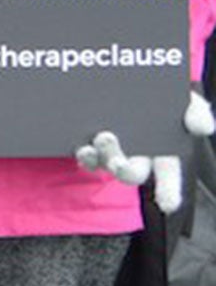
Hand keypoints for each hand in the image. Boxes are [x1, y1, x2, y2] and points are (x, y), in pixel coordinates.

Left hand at [81, 92, 215, 214]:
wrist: (129, 81)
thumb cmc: (164, 96)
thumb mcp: (184, 101)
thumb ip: (196, 113)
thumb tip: (204, 128)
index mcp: (164, 154)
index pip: (169, 179)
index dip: (169, 192)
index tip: (168, 204)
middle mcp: (137, 157)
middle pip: (131, 173)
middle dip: (126, 170)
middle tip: (120, 160)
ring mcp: (112, 151)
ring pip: (106, 164)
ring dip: (103, 158)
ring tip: (102, 138)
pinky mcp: (89, 142)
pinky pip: (86, 156)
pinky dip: (85, 154)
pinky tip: (83, 148)